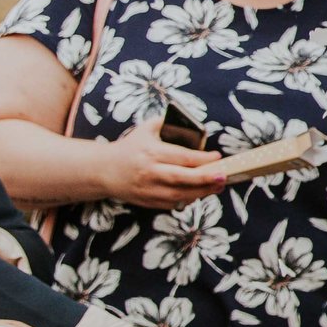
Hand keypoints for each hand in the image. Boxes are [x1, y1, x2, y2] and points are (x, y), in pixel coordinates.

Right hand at [103, 120, 225, 209]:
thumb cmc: (129, 147)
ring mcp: (149, 189)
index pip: (182, 157)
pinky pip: (173, 204)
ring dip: (202, 192)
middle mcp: (150, 172)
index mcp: (151, 152)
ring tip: (218, 185)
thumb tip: (191, 122)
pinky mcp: (147, 201)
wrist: (103, 170)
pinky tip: (201, 193)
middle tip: (223, 176)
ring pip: (180, 195)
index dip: (202, 158)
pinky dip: (188, 200)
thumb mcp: (145, 129)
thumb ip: (167, 123)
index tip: (217, 157)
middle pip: (182, 178)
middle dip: (205, 179)